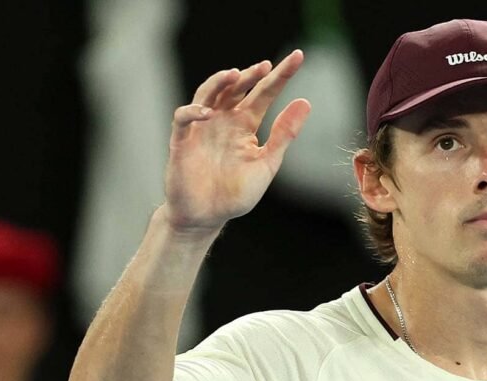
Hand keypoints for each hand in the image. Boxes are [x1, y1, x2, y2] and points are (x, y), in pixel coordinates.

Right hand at [162, 51, 311, 232]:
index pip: (264, 93)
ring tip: (235, 74)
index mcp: (245, 125)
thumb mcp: (267, 164)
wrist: (207, 217)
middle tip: (266, 66)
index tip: (298, 56)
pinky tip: (207, 112)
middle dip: (250, 74)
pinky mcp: (182, 142)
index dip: (280, 75)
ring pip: (208, 94)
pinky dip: (192, 112)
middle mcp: (223, 121)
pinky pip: (183, 120)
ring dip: (220, 83)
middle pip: (236, 88)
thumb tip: (305, 102)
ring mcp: (202, 129)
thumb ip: (284, 134)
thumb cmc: (236, 193)